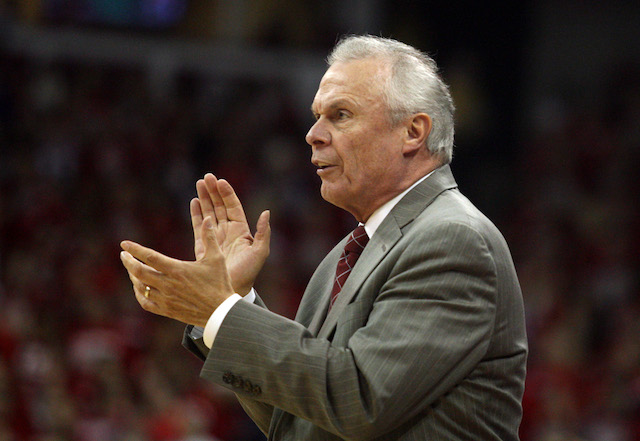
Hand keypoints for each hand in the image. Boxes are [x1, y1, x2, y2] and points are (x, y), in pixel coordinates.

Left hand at [120, 217, 233, 326]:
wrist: (221, 312)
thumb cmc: (220, 283)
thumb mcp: (217, 258)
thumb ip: (209, 237)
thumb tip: (208, 219)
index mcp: (177, 269)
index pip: (149, 257)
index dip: (135, 249)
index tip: (124, 244)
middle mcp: (168, 284)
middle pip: (139, 272)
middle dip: (128, 262)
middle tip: (124, 255)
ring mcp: (166, 299)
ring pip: (141, 287)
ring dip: (133, 276)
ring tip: (132, 269)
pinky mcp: (167, 310)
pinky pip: (146, 303)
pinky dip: (139, 294)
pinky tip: (139, 289)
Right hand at [191, 174, 269, 294]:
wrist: (231, 290)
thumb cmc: (248, 273)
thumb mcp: (260, 252)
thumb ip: (263, 233)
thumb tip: (266, 212)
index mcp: (241, 231)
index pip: (233, 207)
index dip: (227, 194)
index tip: (220, 181)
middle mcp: (227, 231)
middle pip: (219, 206)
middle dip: (213, 192)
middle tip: (206, 177)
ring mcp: (214, 237)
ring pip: (208, 212)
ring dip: (204, 198)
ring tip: (199, 183)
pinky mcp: (203, 245)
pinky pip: (198, 226)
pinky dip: (196, 213)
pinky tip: (194, 201)